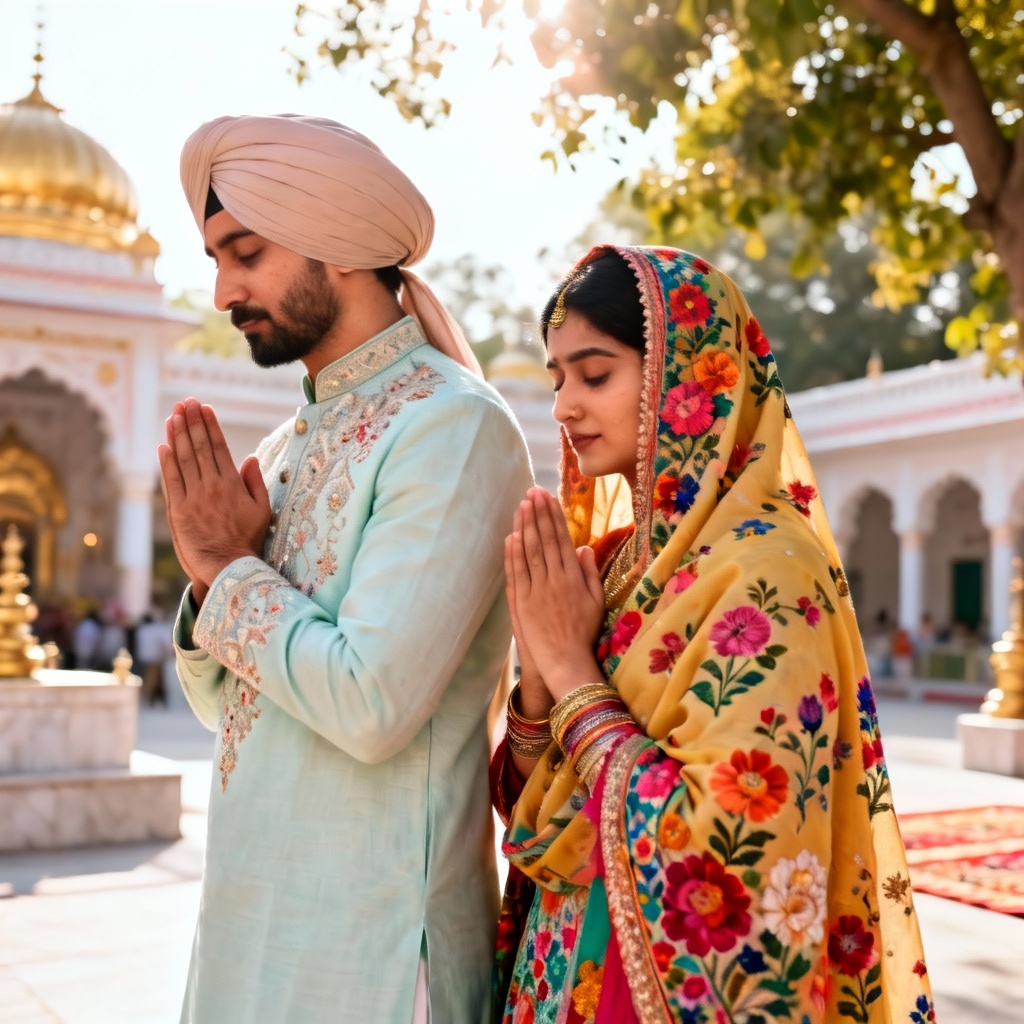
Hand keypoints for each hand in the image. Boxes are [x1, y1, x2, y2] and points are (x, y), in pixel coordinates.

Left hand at [158, 399, 270, 604]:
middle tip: (185, 402)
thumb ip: (255, 482)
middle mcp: (211, 486)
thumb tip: (250, 458)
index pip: (218, 447)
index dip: (210, 425)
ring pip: (183, 460)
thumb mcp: (262, 510)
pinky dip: (166, 461)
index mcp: (232, 484)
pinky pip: (171, 481)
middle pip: (199, 448)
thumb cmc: (248, 539)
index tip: (204, 407)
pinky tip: (164, 444)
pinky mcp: (178, 511)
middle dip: (191, 422)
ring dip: (178, 435)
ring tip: (173, 415)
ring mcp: (193, 498)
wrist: (229, 567)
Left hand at [507, 488, 605, 701]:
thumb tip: (583, 547)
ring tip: (521, 506)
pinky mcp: (522, 602)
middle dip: (538, 514)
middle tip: (532, 492)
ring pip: (529, 552)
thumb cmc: (584, 632)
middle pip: (544, 540)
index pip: (561, 539)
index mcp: (574, 577)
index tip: (548, 498)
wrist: (566, 660)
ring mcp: (536, 589)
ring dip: (524, 527)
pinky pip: (517, 573)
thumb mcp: (597, 601)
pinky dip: (512, 553)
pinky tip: (511, 536)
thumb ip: (590, 572)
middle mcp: (554, 579)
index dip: (554, 517)